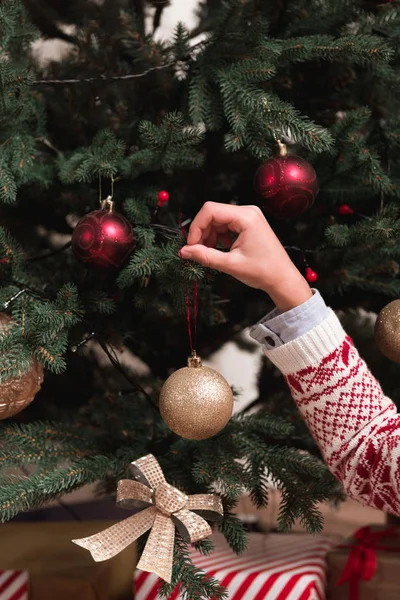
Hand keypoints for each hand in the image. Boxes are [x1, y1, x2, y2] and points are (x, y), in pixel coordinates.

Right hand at [180, 202, 311, 311]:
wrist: (282, 278)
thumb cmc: (263, 271)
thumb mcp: (230, 265)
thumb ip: (205, 256)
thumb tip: (184, 251)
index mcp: (246, 217)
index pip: (210, 210)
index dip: (196, 227)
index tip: (191, 245)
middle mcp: (248, 212)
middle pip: (213, 213)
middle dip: (201, 232)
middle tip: (196, 251)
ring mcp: (249, 216)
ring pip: (218, 219)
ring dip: (209, 235)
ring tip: (208, 252)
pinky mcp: (249, 223)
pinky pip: (226, 224)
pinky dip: (218, 236)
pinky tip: (219, 249)